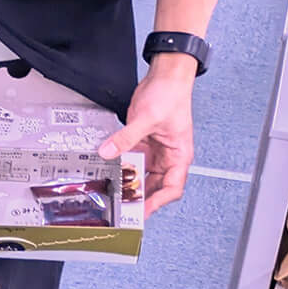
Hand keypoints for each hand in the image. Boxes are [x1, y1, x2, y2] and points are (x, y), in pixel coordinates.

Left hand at [98, 56, 194, 215]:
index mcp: (179, 155)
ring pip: (141, 176)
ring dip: (128, 184)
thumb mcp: (147, 118)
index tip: (140, 211)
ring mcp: (155, 152)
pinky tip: (109, 173)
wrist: (166, 77)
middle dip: (139, 197)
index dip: (156, 202)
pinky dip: (121, 168)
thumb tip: (108, 152)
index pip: (172, 188)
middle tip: (120, 207)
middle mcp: (168, 157)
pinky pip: (132, 161)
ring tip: (112, 194)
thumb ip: (127, 137)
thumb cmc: (171, 95)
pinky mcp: (143, 144)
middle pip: (154, 186)